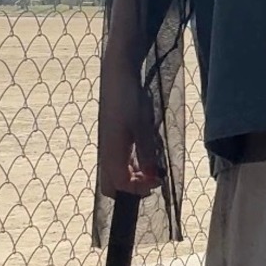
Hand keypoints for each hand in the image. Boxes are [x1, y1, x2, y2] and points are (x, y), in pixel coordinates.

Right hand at [97, 62, 162, 197]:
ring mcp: (108, 146)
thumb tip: (152, 175)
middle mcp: (106, 153)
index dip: (140, 189)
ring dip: (133, 177)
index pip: (121, 185)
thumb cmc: (130, 100)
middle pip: (112, 185)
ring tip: (152, 169)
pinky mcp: (112, 139)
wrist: (118, 77)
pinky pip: (119, 162)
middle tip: (152, 180)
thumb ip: (147, 153)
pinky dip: (131, 166)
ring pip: (116, 174)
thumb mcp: (143, 127)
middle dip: (132, 189)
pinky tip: (144, 158)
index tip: (158, 181)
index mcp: (112, 153)